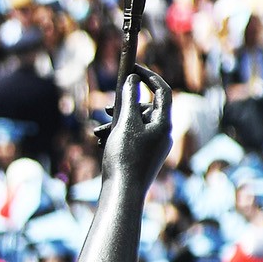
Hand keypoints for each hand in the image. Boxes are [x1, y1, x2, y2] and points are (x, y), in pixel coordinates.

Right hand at [101, 65, 171, 189]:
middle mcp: (163, 134)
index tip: (132, 68)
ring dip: (117, 123)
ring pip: (136, 124)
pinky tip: (102, 143)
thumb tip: (133, 79)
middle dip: (124, 106)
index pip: (162, 91)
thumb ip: (129, 98)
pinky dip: (118, 135)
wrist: (123, 193)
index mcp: (164, 124)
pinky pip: (133, 138)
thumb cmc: (125, 158)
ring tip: (98, 132)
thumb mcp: (125, 123)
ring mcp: (155, 146)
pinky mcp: (145, 157)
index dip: (148, 76)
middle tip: (106, 108)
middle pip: (146, 108)